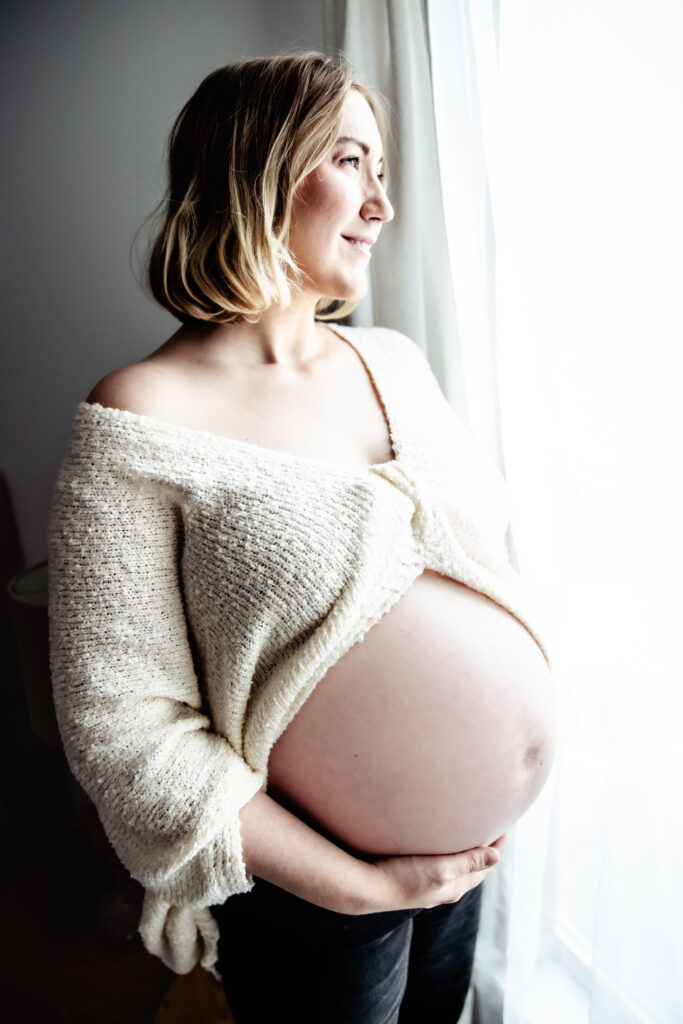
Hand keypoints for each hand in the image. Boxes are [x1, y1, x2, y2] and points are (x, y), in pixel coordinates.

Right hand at [360, 833, 508, 912]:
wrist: (365, 888)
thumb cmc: (402, 877)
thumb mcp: (440, 869)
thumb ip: (467, 862)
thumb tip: (496, 857)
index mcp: (453, 888)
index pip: (483, 868)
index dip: (495, 849)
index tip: (504, 830)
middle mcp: (442, 890)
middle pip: (470, 870)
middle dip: (483, 853)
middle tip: (490, 831)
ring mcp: (426, 886)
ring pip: (454, 869)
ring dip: (464, 854)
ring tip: (467, 836)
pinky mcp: (411, 879)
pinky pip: (437, 866)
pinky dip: (445, 855)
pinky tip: (436, 847)